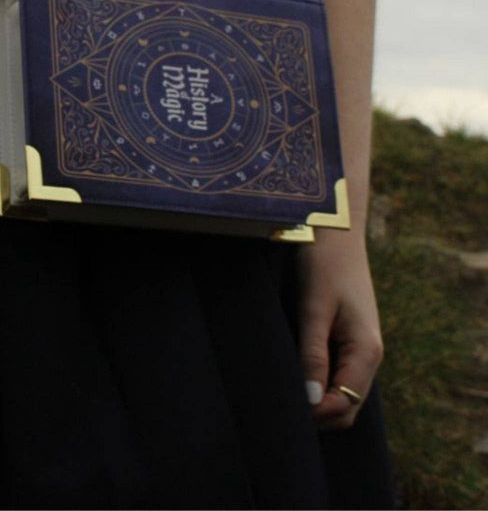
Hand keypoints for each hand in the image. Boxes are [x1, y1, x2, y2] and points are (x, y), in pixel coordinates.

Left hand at [297, 231, 383, 429]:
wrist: (334, 231)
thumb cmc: (323, 265)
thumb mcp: (314, 308)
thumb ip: (313, 354)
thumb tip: (311, 401)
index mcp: (366, 352)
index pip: (344, 405)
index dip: (315, 414)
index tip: (282, 406)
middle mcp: (368, 356)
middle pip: (345, 407)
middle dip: (315, 413)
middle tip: (275, 401)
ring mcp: (358, 347)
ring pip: (340, 392)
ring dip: (314, 398)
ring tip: (278, 388)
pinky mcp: (346, 337)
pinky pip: (334, 373)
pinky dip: (315, 380)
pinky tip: (290, 370)